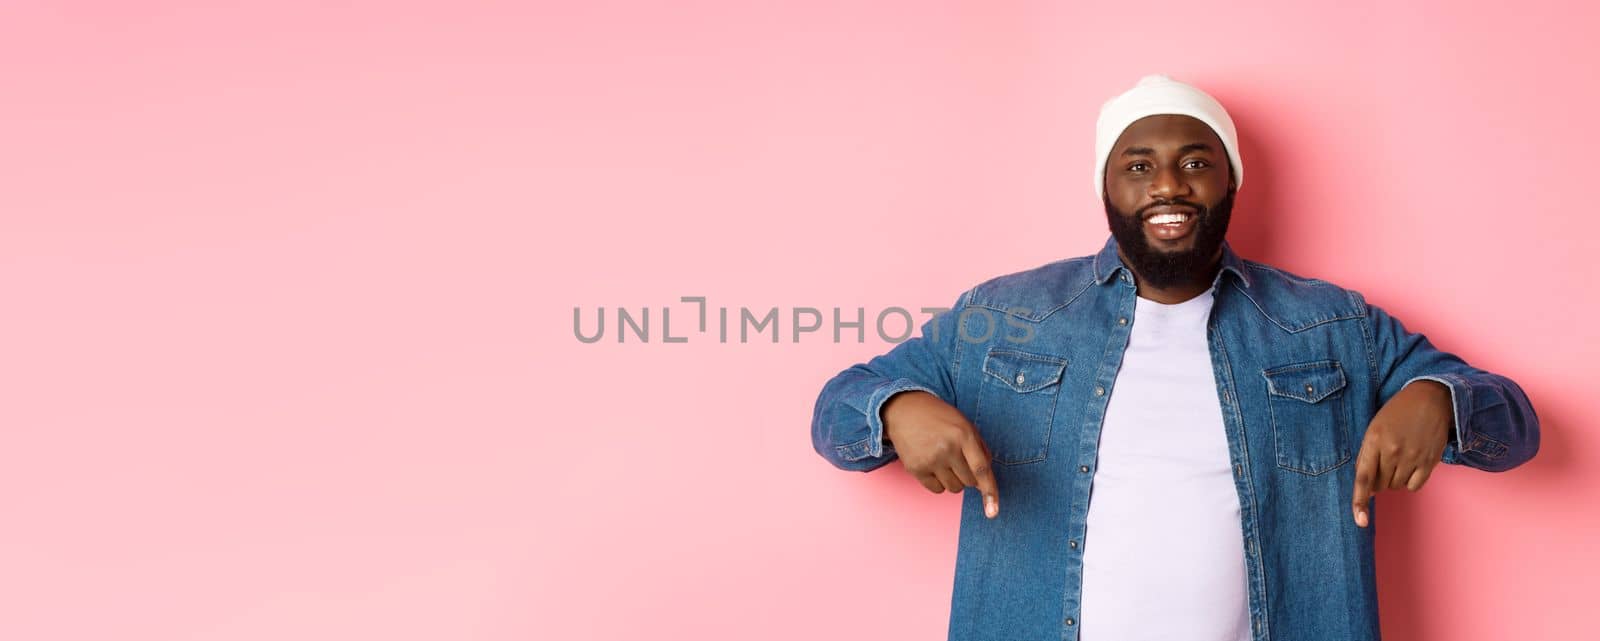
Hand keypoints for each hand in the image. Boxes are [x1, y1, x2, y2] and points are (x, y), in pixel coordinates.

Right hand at [882, 391, 1000, 518]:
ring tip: (944, 460)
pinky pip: (937, 490)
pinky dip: (938, 483)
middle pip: (969, 482)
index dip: (990, 492)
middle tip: (958, 459)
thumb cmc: (939, 417)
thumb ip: (979, 449)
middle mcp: (947, 448)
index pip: (981, 469)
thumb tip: (985, 479)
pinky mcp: (915, 468)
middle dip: (968, 475)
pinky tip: (932, 465)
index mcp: (964, 435)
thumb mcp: (964, 424)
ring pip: (954, 489)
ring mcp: (930, 459)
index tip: (993, 512)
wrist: (904, 410)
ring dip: (954, 480)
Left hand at [1351, 380, 1452, 527]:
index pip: (1363, 477)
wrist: (1430, 399)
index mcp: (1374, 440)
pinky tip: (1411, 466)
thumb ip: (1367, 457)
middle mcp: (1393, 451)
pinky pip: (1415, 486)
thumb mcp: (1374, 428)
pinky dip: (1409, 482)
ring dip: (1394, 480)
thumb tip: (1367, 489)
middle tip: (1385, 461)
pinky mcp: (1430, 461)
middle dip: (1379, 479)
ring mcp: (1413, 457)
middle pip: (1380, 485)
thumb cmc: (1397, 413)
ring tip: (1399, 459)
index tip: (1360, 521)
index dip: (1359, 501)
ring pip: (1397, 487)